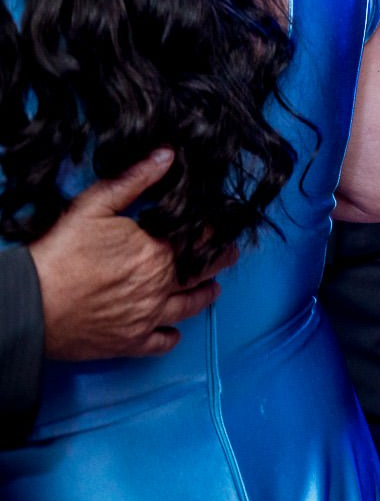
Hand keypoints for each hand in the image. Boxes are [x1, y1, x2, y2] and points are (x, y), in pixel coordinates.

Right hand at [29, 149, 231, 360]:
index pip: (198, 239)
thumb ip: (134, 180)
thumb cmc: (59, 255)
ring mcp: (146, 317)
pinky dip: (171, 338)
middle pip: (200, 272)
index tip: (219, 226)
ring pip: (187, 307)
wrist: (28, 304)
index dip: (211, 231)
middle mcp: (159, 287)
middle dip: (219, 260)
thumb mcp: (94, 206)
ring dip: (203, 297)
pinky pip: (160, 344)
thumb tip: (166, 156)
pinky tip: (174, 333)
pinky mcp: (129, 342)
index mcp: (157, 253)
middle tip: (230, 254)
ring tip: (213, 289)